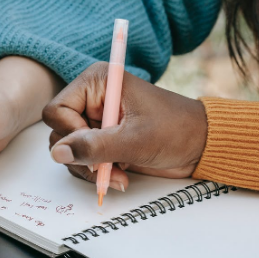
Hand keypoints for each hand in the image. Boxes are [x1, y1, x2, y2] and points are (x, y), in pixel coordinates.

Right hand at [42, 62, 207, 190]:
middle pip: (59, 133)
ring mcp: (97, 121)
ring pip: (69, 152)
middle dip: (81, 157)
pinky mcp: (104, 141)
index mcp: (98, 82)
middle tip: (105, 168)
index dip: (70, 134)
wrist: (201, 145)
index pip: (57, 110)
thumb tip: (59, 153)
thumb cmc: (177, 130)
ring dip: (91, 169)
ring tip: (118, 174)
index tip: (94, 147)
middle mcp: (92, 99)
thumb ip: (94, 147)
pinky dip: (98, 173)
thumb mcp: (135, 140)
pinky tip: (121, 175)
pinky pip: (84, 161)